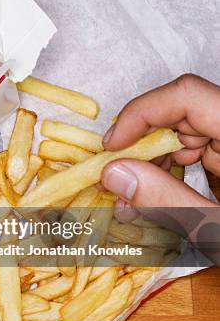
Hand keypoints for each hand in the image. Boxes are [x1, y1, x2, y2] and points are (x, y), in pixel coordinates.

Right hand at [101, 74, 218, 211]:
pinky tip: (150, 192)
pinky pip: (193, 150)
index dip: (140, 114)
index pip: (186, 96)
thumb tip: (115, 174)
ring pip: (182, 131)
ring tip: (128, 193)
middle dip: (138, 143)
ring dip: (147, 160)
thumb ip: (168, 200)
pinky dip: (164, 169)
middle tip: (111, 175)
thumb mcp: (215, 225)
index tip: (111, 146)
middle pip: (178, 112)